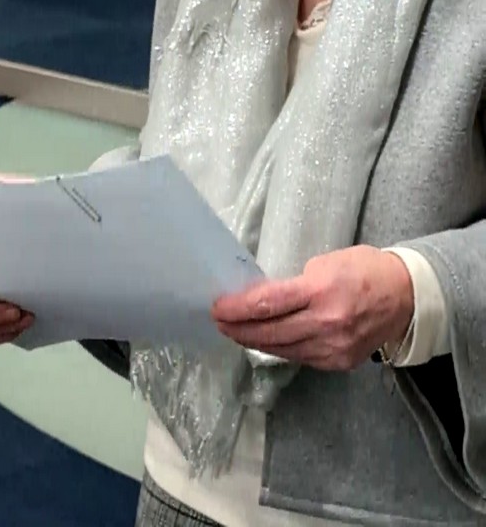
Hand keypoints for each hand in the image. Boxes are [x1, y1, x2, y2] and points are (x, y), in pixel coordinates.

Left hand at [212, 246, 413, 371]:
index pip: (268, 303)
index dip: (238, 308)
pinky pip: (300, 357)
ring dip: (255, 341)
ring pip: (283, 349)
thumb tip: (266, 298)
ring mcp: (333, 348)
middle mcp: (326, 323)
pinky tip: (266, 341)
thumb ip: (297, 283)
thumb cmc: (365, 269)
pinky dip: (280, 348)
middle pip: (270, 332)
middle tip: (219, 322)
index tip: (218, 307)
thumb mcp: (328, 262)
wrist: (406, 297)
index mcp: (322, 290)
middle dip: (239, 328)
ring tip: (235, 332)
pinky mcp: (339, 362)